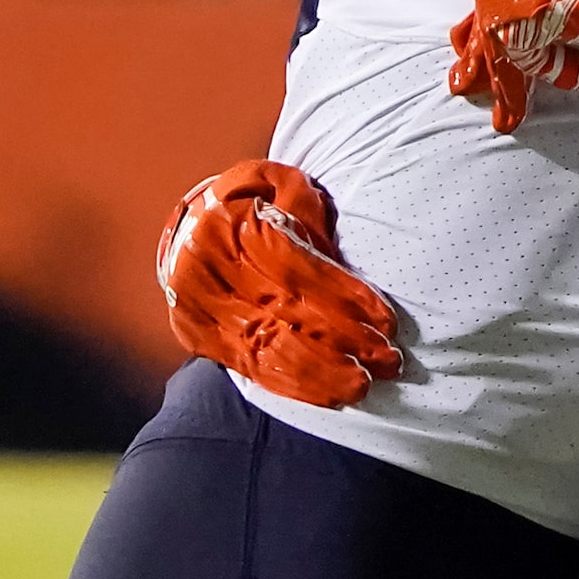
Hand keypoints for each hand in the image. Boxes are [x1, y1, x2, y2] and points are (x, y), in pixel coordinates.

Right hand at [157, 159, 401, 406]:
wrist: (188, 224)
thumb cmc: (250, 200)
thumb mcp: (277, 183)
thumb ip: (305, 209)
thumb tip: (339, 253)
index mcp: (231, 228)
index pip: (297, 272)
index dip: (345, 298)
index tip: (387, 322)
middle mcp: (209, 272)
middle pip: (287, 315)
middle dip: (345, 342)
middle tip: (390, 361)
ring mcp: (199, 309)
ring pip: (269, 350)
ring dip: (323, 374)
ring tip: (364, 385)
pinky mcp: (198, 337)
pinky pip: (251, 369)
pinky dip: (294, 386)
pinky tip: (329, 396)